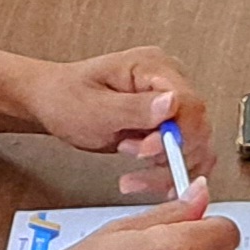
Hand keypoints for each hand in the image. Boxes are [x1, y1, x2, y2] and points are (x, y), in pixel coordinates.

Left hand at [24, 46, 208, 186]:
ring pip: (196, 147)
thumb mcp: (93, 106)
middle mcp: (170, 83)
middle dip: (168, 155)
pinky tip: (149, 181)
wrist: (52, 102)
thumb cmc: (66, 97)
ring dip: (167, 170)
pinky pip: (185, 155)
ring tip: (133, 174)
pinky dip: (170, 174)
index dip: (176, 135)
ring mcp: (172, 106)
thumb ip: (135, 108)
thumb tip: (172, 103)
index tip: (147, 152)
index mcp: (154, 67)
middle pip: (197, 128)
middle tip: (130, 157)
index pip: (189, 103)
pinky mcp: (169, 126)